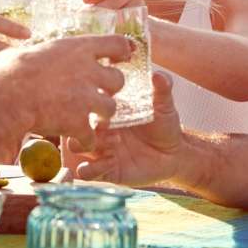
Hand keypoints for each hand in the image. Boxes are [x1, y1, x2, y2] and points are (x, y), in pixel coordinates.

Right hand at [0, 35, 131, 150]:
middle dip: (110, 88)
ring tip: (90, 119)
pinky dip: (85, 140)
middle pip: (119, 79)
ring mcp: (86, 98)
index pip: (117, 43)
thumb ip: (46, 53)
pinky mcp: (78, 122)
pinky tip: (76, 140)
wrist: (3, 96)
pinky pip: (92, 136)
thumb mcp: (31, 51)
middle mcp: (88, 71)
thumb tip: (34, 51)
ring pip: (111, 108)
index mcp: (78, 48)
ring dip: (102, 115)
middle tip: (97, 93)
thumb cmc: (7, 70)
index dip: (122, 51)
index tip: (123, 57)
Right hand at [73, 72, 183, 186]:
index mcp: (107, 111)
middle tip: (110, 126)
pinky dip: (94, 168)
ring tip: (113, 144)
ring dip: (88, 145)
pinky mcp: (105, 170)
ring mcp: (100, 150)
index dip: (91, 103)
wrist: (174, 154)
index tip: (109, 104)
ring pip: (75, 146)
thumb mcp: (164, 105)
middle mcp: (99, 129)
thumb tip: (160, 75)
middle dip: (85, 124)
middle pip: (73, 123)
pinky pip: (85, 172)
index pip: (85, 103)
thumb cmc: (164, 125)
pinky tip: (112, 161)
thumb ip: (161, 89)